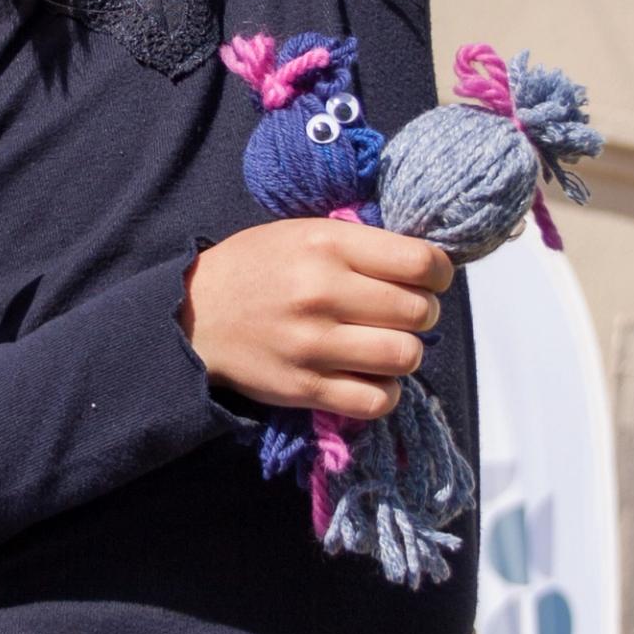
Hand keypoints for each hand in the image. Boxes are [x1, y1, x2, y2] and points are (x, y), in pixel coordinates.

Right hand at [184, 221, 451, 417]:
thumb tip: (426, 266)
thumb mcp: (303, 232)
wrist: (192, 315)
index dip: (440, 274)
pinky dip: (385, 392)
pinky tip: (372, 377)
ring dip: (406, 353)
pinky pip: (375, 400)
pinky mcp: (304, 387)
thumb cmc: (256, 267)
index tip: (433, 281)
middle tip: (405, 315)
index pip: (419, 263)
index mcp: (327, 245)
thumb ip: (360, 246)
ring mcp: (313, 344)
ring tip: (387, 345)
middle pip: (419, 312)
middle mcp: (322, 292)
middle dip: (424, 314)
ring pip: (404, 357)